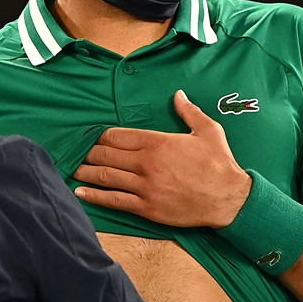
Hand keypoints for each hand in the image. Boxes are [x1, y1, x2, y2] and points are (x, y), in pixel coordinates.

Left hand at [72, 90, 251, 228]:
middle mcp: (146, 163)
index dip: (100, 136)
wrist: (229, 199)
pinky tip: (80, 192)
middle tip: (78, 153)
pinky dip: (94, 195)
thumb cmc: (219, 163)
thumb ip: (188, 111)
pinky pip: (114, 200)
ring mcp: (144, 186)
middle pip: (105, 155)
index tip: (92, 137)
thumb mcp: (207, 130)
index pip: (117, 136)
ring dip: (85, 172)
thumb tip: (177, 94)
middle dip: (88, 153)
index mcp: (157, 142)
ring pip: (105, 177)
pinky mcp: (146, 208)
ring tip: (73, 169)